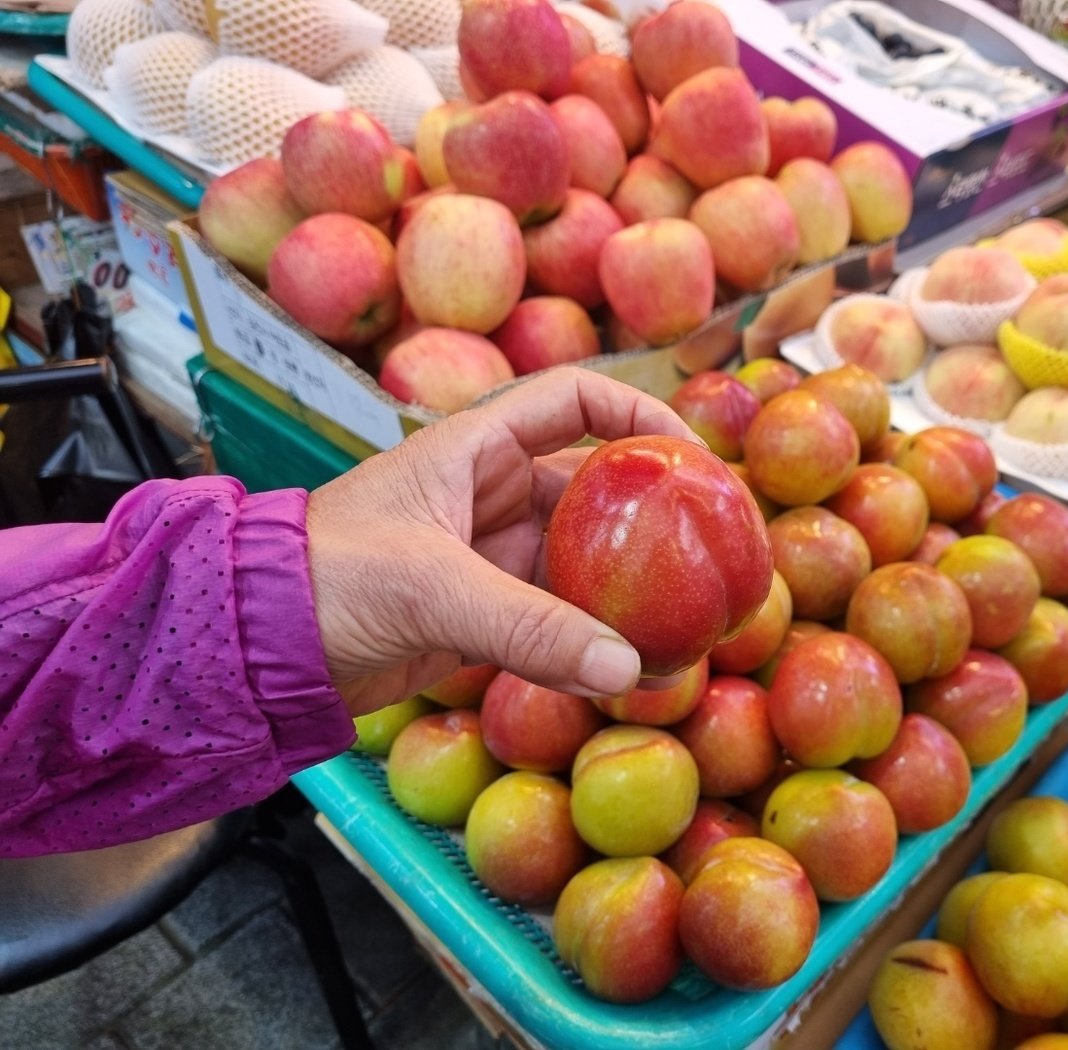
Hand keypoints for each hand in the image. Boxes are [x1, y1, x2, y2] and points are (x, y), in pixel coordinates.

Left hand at [306, 368, 698, 716]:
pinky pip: (557, 619)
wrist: (256, 648)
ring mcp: (491, 555)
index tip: (695, 459)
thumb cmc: (326, 580)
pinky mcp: (484, 614)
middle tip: (715, 550)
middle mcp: (492, 492)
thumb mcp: (432, 589)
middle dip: (654, 515)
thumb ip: (530, 628)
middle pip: (596, 488)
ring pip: (582, 561)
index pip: (574, 400)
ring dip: (629, 590)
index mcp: (475, 447)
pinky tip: (632, 670)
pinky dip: (593, 642)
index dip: (639, 416)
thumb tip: (629, 670)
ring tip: (690, 621)